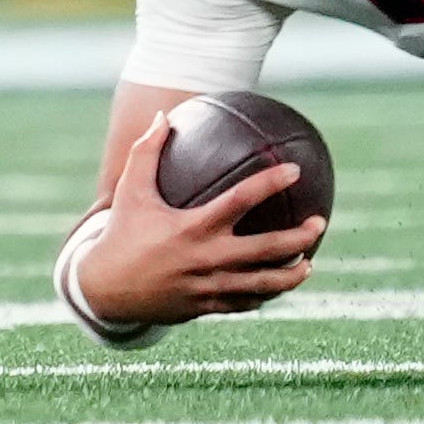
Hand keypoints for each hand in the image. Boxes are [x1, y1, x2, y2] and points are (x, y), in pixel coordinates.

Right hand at [76, 111, 326, 324]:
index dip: (271, 183)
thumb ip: (147, 152)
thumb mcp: (131, 192)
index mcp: (193, 227)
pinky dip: (266, 295)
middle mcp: (207, 259)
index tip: (295, 170)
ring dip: (291, 275)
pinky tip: (280, 285)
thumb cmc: (122, 234)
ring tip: (309, 263)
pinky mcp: (206, 308)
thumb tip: (163, 116)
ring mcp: (209, 287)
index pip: (242, 200)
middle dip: (298, 237)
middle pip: (266, 250)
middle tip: (319, 223)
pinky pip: (245, 303)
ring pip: (263, 285)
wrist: (104, 291)